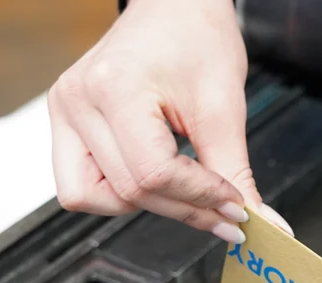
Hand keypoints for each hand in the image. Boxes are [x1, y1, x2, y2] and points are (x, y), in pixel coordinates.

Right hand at [47, 0, 292, 242]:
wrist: (175, 7)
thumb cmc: (197, 38)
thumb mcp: (223, 106)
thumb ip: (235, 172)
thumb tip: (257, 223)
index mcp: (114, 88)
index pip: (154, 174)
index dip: (200, 198)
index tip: (237, 209)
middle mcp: (77, 102)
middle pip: (129, 192)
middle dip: (185, 209)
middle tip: (227, 215)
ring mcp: (64, 113)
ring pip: (95, 198)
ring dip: (146, 206)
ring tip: (185, 190)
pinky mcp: (64, 124)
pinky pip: (81, 186)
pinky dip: (118, 194)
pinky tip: (152, 180)